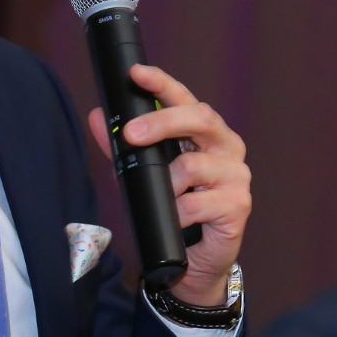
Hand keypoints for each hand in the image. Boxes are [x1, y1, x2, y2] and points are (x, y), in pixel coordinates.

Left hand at [87, 63, 250, 307]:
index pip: (186, 99)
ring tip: (160, 198)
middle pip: (200, 118)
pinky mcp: (238, 205)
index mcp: (206, 134)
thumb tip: (98, 117)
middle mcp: (226, 148)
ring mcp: (236, 176)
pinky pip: (198, 203)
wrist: (196, 262)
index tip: (137, 74)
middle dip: (162, 122)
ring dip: (166, 183)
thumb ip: (123, 146)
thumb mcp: (142, 174)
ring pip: (194, 166)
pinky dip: (177, 212)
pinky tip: (174, 219)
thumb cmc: (174, 211)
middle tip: (131, 134)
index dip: (163, 84)